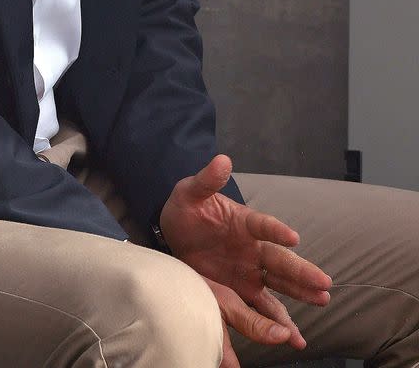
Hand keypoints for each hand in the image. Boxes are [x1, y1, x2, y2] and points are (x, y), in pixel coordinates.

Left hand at [159, 155, 330, 356]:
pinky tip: (295, 337)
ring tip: (321, 302)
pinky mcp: (241, 290)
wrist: (172, 233)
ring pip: (279, 285)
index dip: (276, 230)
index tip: (292, 237)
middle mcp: (252, 248)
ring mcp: (249, 271)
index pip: (262, 225)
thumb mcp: (190, 192)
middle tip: (324, 283)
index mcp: (243, 221)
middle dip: (301, 271)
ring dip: (299, 295)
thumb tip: (221, 160)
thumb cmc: (186, 208)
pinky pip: (263, 309)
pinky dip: (278, 323)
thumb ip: (206, 180)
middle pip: (279, 260)